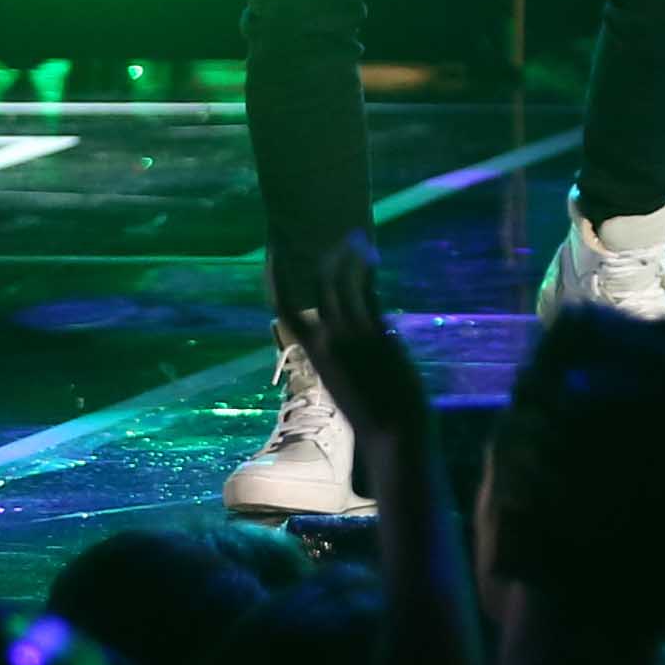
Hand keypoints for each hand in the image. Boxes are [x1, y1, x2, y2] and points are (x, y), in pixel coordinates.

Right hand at [278, 237, 434, 450]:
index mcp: (316, 354)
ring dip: (346, 256)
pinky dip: (366, 271)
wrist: (391, 429)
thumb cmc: (373, 410)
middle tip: (318, 235)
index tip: (273, 259)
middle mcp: (328, 340)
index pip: (286, 311)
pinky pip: (368, 292)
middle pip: (315, 289)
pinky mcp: (377, 331)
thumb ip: (345, 354)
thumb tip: (357, 330)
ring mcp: (352, 334)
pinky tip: (370, 255)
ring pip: (341, 285)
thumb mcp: (348, 381)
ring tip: (352, 235)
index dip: (277, 283)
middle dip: (314, 259)